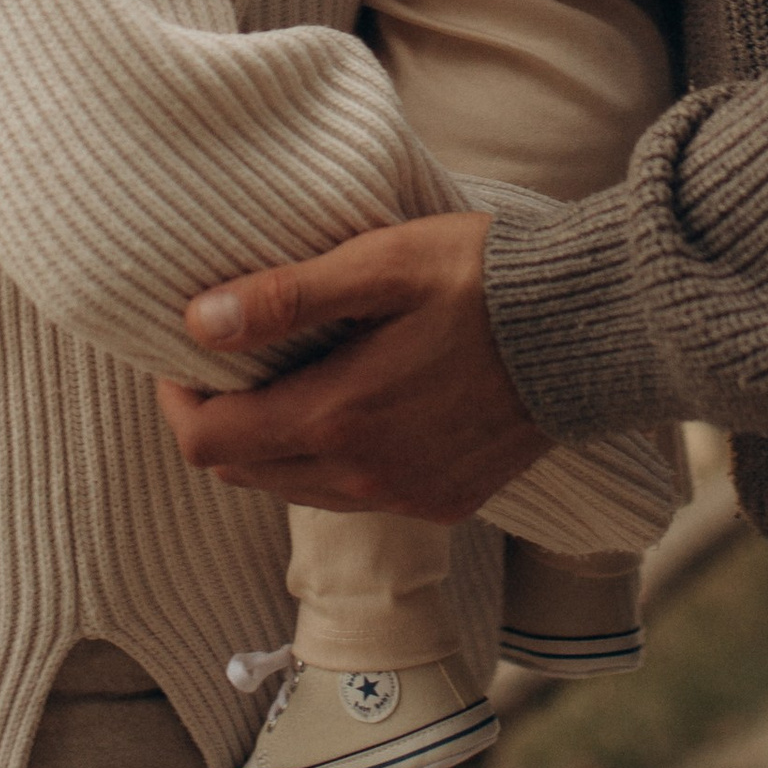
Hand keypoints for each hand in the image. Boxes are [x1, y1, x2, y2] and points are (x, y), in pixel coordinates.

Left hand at [155, 214, 547, 519]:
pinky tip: (356, 402)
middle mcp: (364, 477)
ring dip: (274, 442)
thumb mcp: (380, 264)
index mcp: (337, 419)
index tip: (182, 355)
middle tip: (230, 360)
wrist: (589, 329)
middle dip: (220, 421)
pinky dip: (332, 458)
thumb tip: (199, 322)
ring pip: (295, 488)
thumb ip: (287, 297)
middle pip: (244, 472)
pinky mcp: (444, 502)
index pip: (208, 443)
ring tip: (291, 375)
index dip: (178, 402)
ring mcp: (406, 497)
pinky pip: (355, 495)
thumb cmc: (483, 279)